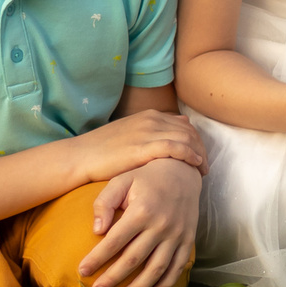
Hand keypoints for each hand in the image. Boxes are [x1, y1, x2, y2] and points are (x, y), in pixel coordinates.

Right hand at [68, 109, 207, 185]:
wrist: (81, 156)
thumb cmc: (103, 151)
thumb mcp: (130, 135)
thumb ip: (150, 133)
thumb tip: (172, 131)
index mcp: (149, 115)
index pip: (184, 124)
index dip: (196, 141)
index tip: (199, 157)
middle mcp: (151, 120)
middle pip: (190, 131)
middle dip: (201, 148)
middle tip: (204, 167)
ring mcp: (147, 132)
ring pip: (187, 138)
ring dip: (199, 154)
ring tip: (202, 170)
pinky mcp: (143, 147)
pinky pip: (176, 147)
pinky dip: (190, 155)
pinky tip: (195, 166)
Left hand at [80, 158, 200, 286]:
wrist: (183, 170)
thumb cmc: (146, 177)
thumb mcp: (121, 180)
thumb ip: (105, 202)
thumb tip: (96, 230)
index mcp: (142, 211)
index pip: (115, 241)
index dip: (97, 258)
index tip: (82, 272)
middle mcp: (161, 226)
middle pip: (133, 259)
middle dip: (113, 278)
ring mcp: (176, 235)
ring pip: (156, 269)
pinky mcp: (187, 240)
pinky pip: (176, 268)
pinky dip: (164, 286)